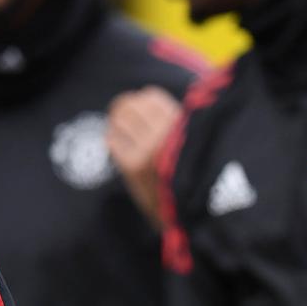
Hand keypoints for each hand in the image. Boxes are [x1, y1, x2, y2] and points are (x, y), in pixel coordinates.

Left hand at [107, 86, 182, 229]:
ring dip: (117, 121)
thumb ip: (174, 119)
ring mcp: (146, 149)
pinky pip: (112, 140)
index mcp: (182, 123)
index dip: (143, 99)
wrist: (190, 210)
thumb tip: (144, 99)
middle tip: (124, 113)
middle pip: (129, 105)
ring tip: (121, 127)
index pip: (150, 96)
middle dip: (125, 107)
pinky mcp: (131, 166)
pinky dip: (114, 138)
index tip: (142, 106)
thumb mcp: (193, 138)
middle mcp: (164, 133)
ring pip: (118, 120)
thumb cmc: (192, 171)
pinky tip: (119, 143)